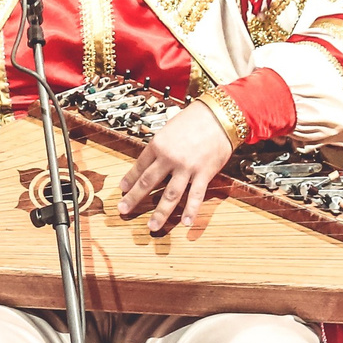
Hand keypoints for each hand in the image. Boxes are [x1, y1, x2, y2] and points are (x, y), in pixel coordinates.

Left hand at [117, 101, 233, 234]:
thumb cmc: (196, 118)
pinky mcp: (203, 174)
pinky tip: (186, 223)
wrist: (220, 115)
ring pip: (169, 195)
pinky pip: (195, 196)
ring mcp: (186, 168)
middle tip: (123, 210)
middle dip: (134, 199)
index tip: (122, 189)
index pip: (139, 166)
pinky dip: (190, 211)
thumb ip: (162, 144)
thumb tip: (154, 157)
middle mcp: (169, 158)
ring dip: (160, 213)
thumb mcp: (171, 127)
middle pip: (148, 183)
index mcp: (158, 144)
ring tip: (152, 226)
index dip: (130, 179)